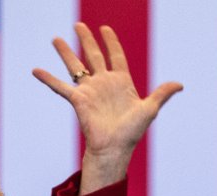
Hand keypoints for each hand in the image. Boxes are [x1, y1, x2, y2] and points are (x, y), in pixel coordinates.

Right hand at [32, 22, 181, 193]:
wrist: (114, 148)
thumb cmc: (132, 131)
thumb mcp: (150, 109)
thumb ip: (162, 93)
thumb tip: (180, 85)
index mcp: (121, 82)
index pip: (115, 55)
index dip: (111, 41)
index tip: (105, 28)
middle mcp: (103, 83)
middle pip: (93, 55)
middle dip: (86, 40)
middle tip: (79, 25)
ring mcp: (89, 91)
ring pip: (75, 66)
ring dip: (65, 52)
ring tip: (56, 38)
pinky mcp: (78, 100)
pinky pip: (61, 87)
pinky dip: (48, 79)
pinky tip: (36, 70)